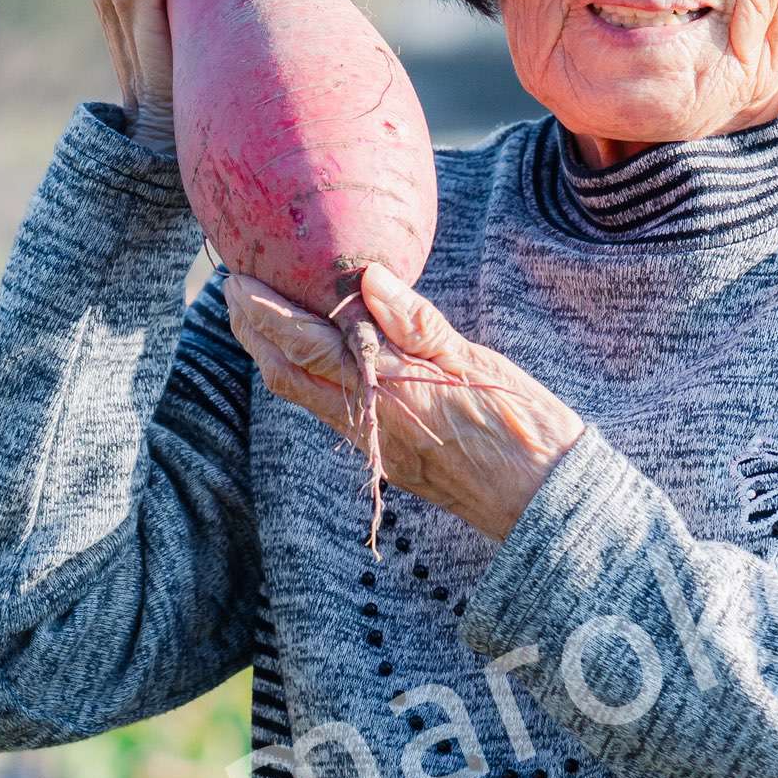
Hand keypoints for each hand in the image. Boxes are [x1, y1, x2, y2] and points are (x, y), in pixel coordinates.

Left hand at [224, 265, 587, 544]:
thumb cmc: (522, 426)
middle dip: (252, 333)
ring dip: (273, 356)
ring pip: (304, 396)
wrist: (545, 500)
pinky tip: (315, 357)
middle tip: (232, 292)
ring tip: (259, 318)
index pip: (303, 345)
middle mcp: (369, 418)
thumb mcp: (475, 361)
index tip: (236, 279)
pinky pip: (329, 411)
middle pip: (287, 375)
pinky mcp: (389, 454)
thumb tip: (369, 277)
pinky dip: (306, 376)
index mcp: (386, 388)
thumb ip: (417, 321)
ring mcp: (376, 441)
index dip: (263, 312)